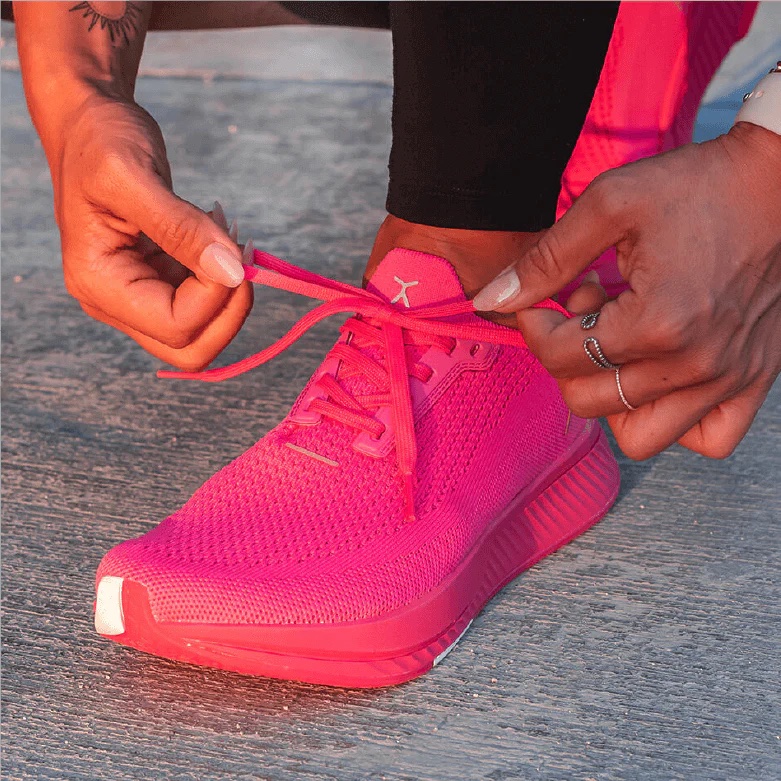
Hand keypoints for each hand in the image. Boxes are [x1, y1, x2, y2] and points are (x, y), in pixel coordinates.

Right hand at [54, 94, 252, 370]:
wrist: (89, 124)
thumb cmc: (99, 141)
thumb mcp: (131, 175)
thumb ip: (181, 228)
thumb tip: (231, 271)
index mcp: (99, 285)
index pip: (176, 325)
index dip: (216, 295)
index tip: (235, 247)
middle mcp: (116, 303)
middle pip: (190, 350)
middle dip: (229, 310)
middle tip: (243, 254)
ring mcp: (139, 297)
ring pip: (203, 331)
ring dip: (230, 291)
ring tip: (226, 232)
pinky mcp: (160, 282)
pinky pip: (204, 302)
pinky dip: (224, 275)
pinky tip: (218, 232)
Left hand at [473, 123, 780, 459]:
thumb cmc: (698, 185)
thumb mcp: (609, 205)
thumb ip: (544, 260)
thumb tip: (490, 301)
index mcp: (657, 322)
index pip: (560, 357)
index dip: (534, 327)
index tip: (545, 299)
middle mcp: (694, 364)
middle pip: (587, 400)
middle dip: (567, 357)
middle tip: (586, 312)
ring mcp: (728, 379)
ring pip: (637, 435)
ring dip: (609, 396)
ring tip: (619, 347)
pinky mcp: (755, 380)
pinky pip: (707, 438)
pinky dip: (674, 421)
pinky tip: (660, 377)